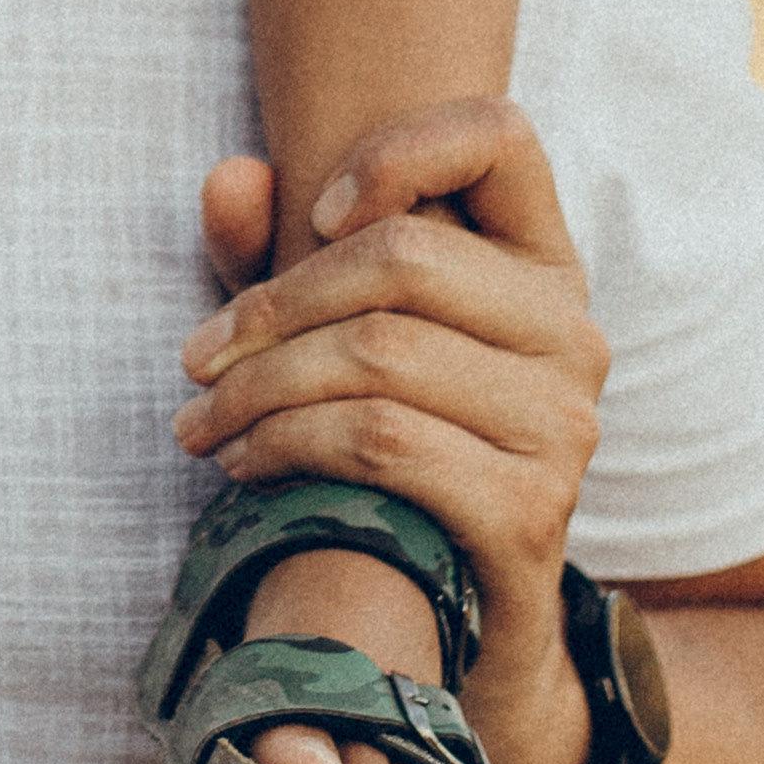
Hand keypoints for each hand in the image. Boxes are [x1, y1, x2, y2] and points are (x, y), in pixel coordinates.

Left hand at [171, 101, 609, 763]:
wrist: (466, 631)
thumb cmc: (388, 453)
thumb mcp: (328, 338)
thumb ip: (272, 251)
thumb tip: (230, 177)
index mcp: (540, 264)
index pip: (500, 132)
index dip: (397, 147)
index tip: (312, 213)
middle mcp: (572, 332)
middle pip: (402, 254)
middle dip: (270, 306)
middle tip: (192, 360)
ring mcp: (564, 424)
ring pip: (378, 355)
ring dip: (257, 389)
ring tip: (200, 424)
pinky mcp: (532, 512)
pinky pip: (382, 444)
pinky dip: (288, 446)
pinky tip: (246, 467)